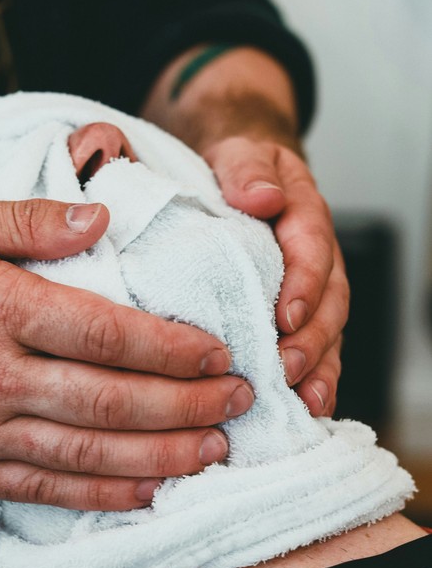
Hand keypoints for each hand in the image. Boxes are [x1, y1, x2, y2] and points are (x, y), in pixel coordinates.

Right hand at [0, 198, 255, 509]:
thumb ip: (28, 219)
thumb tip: (101, 219)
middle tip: (239, 402)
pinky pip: (45, 492)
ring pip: (87, 455)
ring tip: (214, 449)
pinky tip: (149, 491)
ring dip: (161, 455)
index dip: (170, 347)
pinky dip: (103, 496)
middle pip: (109, 400)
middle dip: (186, 404)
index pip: (104, 333)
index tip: (217, 352)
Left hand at [204, 135, 347, 416]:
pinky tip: (301, 412)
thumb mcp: (238, 154)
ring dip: (319, 370)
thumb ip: (248, 171)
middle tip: (289, 369)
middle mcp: (317, 261)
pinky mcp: (298, 319)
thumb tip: (262, 197)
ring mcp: (312, 294)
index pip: (313, 251)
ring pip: (327, 335)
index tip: (285, 317)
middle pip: (329, 304)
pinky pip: (315, 353)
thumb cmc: (238, 173)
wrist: (242, 182)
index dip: (304, 286)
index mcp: (304, 217)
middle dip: (313, 340)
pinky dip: (312, 382)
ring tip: (306, 402)